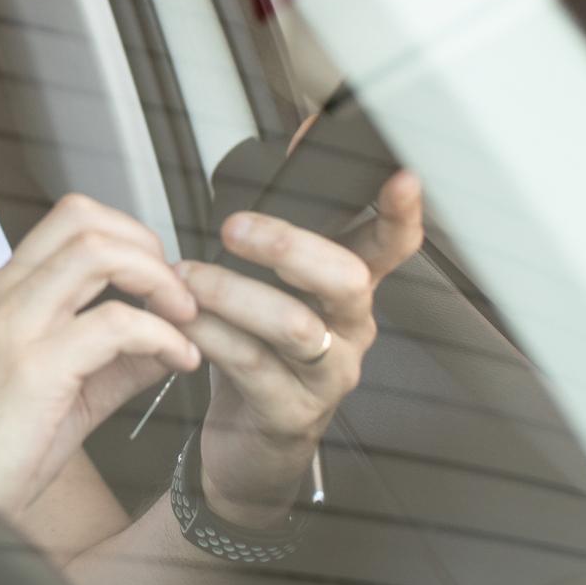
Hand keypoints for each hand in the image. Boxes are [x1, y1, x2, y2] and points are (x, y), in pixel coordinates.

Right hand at [0, 194, 200, 516]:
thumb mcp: (60, 396)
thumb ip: (115, 363)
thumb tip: (170, 345)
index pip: (68, 223)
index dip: (128, 238)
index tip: (158, 281)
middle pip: (82, 218)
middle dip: (146, 244)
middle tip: (176, 293)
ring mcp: (11, 327)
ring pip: (96, 251)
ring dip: (156, 277)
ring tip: (183, 317)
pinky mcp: (32, 368)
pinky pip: (115, 322)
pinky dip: (162, 334)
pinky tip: (178, 362)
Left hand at [182, 170, 423, 528]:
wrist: (247, 449)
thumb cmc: (260, 355)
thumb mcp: (276, 287)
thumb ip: (288, 221)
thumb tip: (303, 136)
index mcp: (350, 292)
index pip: (392, 246)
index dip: (402, 214)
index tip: (401, 178)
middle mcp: (351, 330)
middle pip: (346, 278)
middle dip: (289, 245)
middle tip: (235, 228)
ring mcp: (326, 375)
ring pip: (295, 325)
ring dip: (233, 292)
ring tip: (187, 278)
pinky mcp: (291, 411)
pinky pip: (252, 364)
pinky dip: (211, 335)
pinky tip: (183, 320)